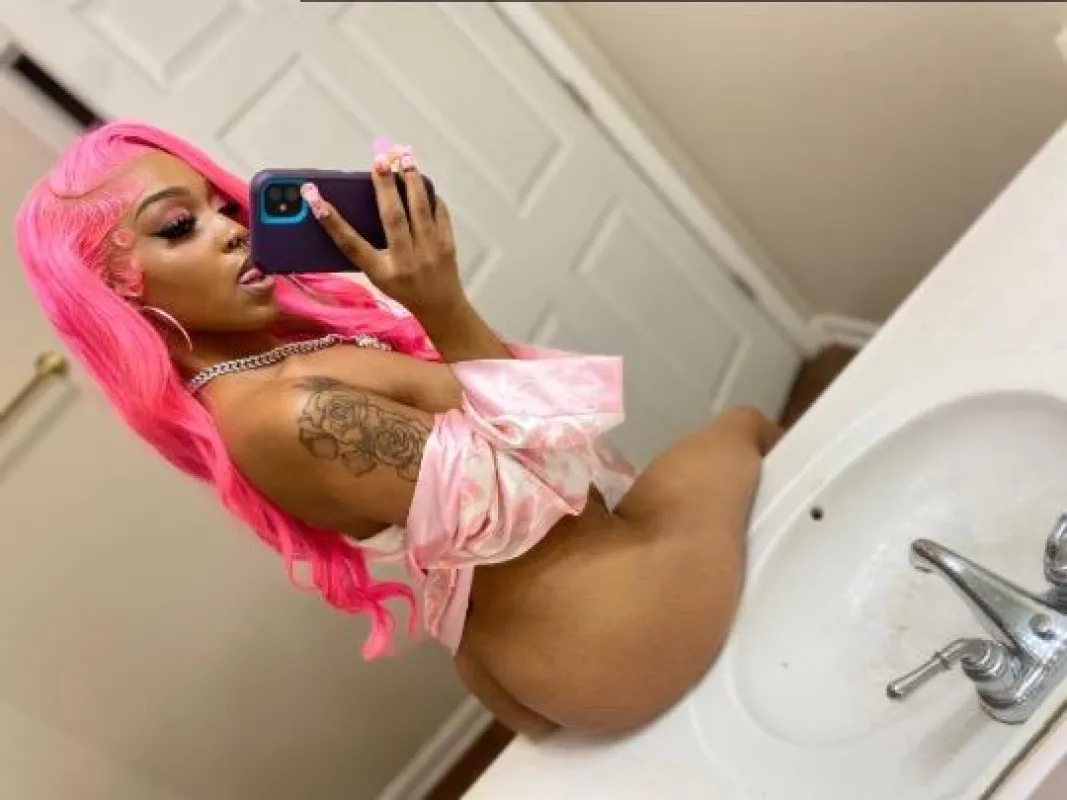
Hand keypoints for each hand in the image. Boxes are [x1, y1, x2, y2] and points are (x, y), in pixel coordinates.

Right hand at [299, 146, 466, 320]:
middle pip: (392, 218)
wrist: (440, 307)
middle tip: (378, 161)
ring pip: (420, 210)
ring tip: (405, 158)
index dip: (331, 222)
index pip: (351, 245)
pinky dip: (430, 194)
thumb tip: (348, 209)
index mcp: (381, 272)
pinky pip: (439, 213)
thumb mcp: (377, 275)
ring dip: (412, 181)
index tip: (313, 198)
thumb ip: (364, 249)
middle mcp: (405, 262)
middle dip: (383, 187)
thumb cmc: (402, 288)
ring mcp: (429, 253)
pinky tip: (422, 181)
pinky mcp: (447, 245)